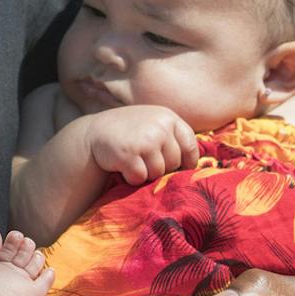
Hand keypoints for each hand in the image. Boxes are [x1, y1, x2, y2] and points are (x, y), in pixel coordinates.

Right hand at [82, 104, 200, 184]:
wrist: (94, 132)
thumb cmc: (129, 132)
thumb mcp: (153, 123)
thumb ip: (173, 136)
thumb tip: (200, 165)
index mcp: (168, 117)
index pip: (190, 146)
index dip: (186, 161)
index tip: (179, 168)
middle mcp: (159, 127)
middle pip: (173, 163)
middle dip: (160, 167)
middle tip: (144, 159)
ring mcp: (144, 140)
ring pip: (157, 173)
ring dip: (145, 173)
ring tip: (133, 160)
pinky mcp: (129, 155)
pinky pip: (139, 178)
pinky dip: (131, 178)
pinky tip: (122, 166)